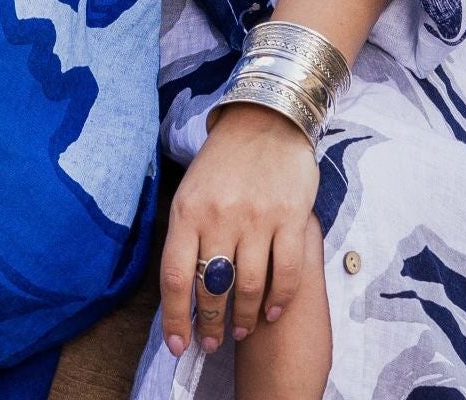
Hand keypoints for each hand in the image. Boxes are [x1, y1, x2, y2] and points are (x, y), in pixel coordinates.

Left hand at [161, 101, 321, 356]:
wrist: (267, 120)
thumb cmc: (224, 161)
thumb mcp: (191, 192)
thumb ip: (188, 236)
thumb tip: (185, 288)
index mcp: (188, 211)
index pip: (176, 278)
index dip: (175, 319)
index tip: (179, 345)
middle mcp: (220, 216)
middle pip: (212, 288)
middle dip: (210, 325)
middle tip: (212, 343)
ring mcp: (257, 218)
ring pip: (248, 286)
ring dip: (242, 318)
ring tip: (238, 330)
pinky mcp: (290, 217)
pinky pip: (286, 272)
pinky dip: (278, 300)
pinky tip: (270, 312)